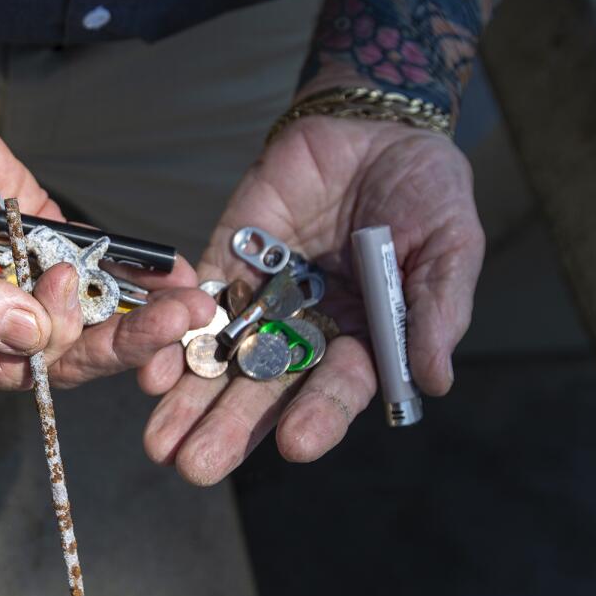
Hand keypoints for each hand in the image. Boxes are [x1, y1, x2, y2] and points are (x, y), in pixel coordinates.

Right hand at [0, 41, 213, 388]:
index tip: (68, 288)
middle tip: (177, 319)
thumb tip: (33, 336)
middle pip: (68, 350)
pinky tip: (171, 274)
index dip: (59, 341)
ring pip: (88, 313)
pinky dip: (131, 271)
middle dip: (126, 338)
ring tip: (190, 302)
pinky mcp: (40, 243)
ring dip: (141, 311)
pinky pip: (92, 265)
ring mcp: (18, 284)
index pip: (20, 369)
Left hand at [139, 115, 484, 483]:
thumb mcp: (449, 245)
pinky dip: (170, 337)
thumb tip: (434, 381)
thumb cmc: (426, 192)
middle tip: (195, 467)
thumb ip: (436, 309)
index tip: (296, 444)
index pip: (337, 389)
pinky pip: (195, 307)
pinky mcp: (226, 263)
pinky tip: (146, 370)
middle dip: (230, 428)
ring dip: (188, 400)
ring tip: (159, 442)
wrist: (373, 128)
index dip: (318, 416)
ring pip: (220, 360)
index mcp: (364, 340)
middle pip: (265, 389)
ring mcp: (262, 300)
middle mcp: (307, 332)